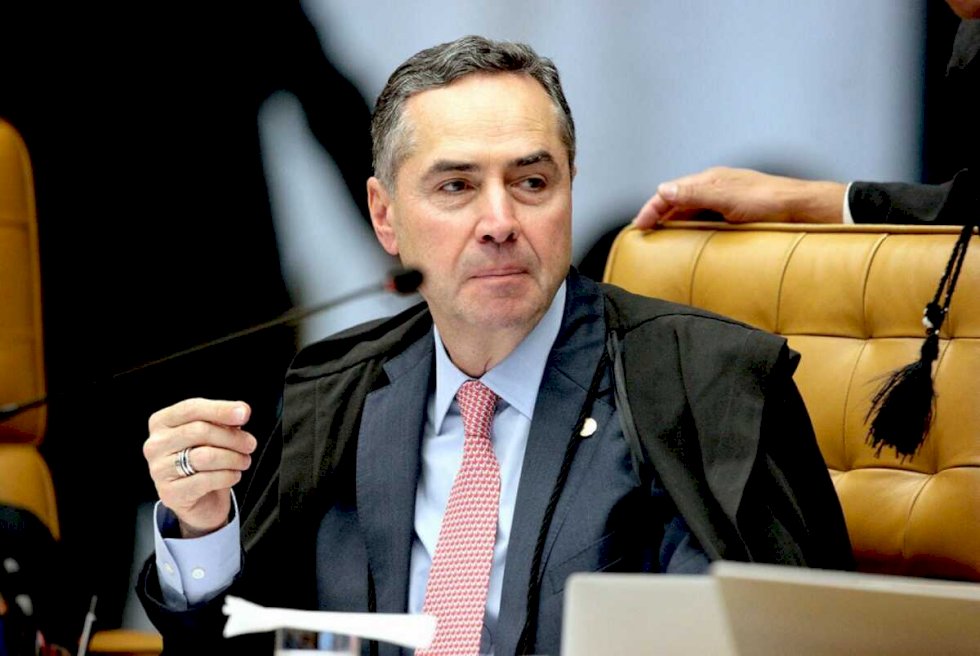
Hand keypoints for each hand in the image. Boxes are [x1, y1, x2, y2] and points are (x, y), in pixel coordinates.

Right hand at [143, 398, 256, 537]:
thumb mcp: (213, 435)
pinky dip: (228, 476)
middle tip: (250, 444)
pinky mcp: (170, 493)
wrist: (201, 500)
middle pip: (200, 431)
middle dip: (232, 437)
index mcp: (162, 422)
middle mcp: (155, 444)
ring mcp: (159, 469)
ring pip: (205, 456)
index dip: (220, 409)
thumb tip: (241, 411)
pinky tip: (233, 475)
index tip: (244, 413)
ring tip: (244, 461)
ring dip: (233, 458)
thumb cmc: (205, 461)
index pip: (191, 408)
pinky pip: (206, 480)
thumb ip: (223, 420)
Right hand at [632, 167, 846, 228]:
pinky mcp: (734, 214)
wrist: (803, 209)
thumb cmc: (770, 201)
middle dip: (658, 215)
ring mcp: (724, 201)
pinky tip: (689, 241)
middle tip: (644, 235)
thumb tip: (663, 189)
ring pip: (690, 211)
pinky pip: (704, 220)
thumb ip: (695, 193)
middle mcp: (715, 188)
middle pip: (677, 201)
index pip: (670, 191)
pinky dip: (690, 229)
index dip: (651, 208)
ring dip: (673, 222)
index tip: (640, 226)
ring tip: (661, 240)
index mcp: (710, 180)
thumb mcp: (728, 198)